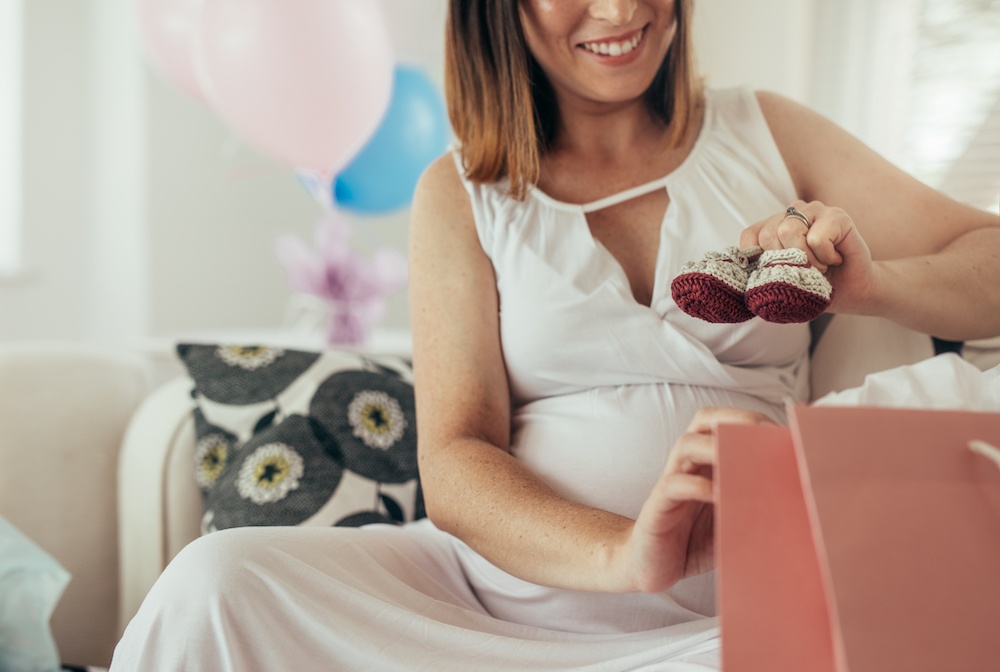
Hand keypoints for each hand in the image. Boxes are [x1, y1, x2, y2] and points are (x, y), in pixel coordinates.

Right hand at [622, 407, 773, 592]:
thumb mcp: (732, 519)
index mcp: (705, 462)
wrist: (650, 566)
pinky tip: (719, 495)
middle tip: (765, 433)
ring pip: (686, 445)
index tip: (783, 431)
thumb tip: (798, 500)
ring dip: (716, 447)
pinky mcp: (658, 506)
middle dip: (736, 420)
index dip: (752, 420)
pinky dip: (698, 485)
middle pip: (703, 421)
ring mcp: (670, 481)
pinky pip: (674, 484)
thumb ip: (753, 504)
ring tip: (744, 458)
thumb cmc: (694, 540)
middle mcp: (687, 464)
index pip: (723, 423)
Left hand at [740, 200, 875, 313]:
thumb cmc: (813, 285)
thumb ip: (758, 272)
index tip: (782, 272)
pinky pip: (816, 238)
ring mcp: (814, 210)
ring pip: (789, 232)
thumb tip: (735, 280)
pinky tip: (834, 257)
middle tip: (807, 269)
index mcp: (773, 226)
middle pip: (768, 234)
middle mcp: (792, 213)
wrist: (852, 292)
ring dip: (807, 260)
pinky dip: (824, 257)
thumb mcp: (778, 280)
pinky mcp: (837, 215)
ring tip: (820, 264)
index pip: (750, 236)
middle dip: (786, 262)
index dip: (762, 261)